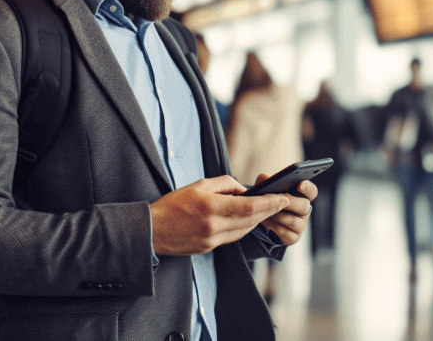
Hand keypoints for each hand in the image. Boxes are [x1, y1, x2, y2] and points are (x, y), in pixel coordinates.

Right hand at [150, 176, 289, 255]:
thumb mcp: (198, 185)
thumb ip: (224, 184)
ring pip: (244, 231)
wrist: (150, 231)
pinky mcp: (208, 249)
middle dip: (269, 211)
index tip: (282, 198)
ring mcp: (211, 241)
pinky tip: (247, 220)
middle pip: (251, 220)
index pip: (249, 207)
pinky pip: (232, 237)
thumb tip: (243, 190)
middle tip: (281, 202)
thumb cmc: (172, 205)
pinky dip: (243, 228)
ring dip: (258, 220)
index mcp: (211, 208)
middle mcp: (213, 227)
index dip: (269, 203)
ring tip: (268, 210)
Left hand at [256, 176, 318, 245]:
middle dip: (291, 202)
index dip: (307, 187)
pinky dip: (274, 226)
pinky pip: (286, 232)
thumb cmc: (270, 202)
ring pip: (294, 220)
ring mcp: (300, 225)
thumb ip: (265, 182)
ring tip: (266, 211)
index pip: (312, 191)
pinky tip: (265, 220)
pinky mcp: (293, 237)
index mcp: (302, 196)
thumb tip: (264, 177)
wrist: (265, 222)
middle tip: (279, 197)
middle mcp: (304, 210)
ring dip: (279, 215)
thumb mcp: (266, 190)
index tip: (299, 184)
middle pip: (305, 206)